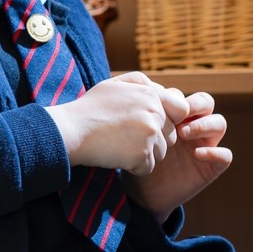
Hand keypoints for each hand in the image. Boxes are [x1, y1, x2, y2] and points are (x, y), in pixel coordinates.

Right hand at [44, 71, 190, 174]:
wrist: (71, 130)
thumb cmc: (91, 108)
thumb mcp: (116, 84)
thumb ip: (143, 84)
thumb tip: (165, 92)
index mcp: (151, 94)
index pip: (181, 110)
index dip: (169, 120)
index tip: (151, 125)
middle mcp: (155, 112)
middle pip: (170, 135)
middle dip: (154, 140)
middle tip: (127, 137)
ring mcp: (149, 133)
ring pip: (161, 152)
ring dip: (144, 154)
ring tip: (119, 145)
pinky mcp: (141, 154)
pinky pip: (148, 167)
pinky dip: (135, 167)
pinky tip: (117, 156)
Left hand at [126, 91, 232, 217]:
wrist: (142, 193)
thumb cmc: (138, 158)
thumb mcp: (139, 135)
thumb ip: (144, 115)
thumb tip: (143, 93)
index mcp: (179, 117)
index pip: (186, 96)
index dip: (178, 99)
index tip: (160, 108)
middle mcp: (195, 127)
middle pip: (207, 103)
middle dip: (196, 104)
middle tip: (179, 116)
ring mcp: (205, 145)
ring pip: (220, 124)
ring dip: (205, 125)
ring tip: (184, 134)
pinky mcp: (212, 167)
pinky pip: (225, 155)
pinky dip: (216, 152)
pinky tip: (198, 154)